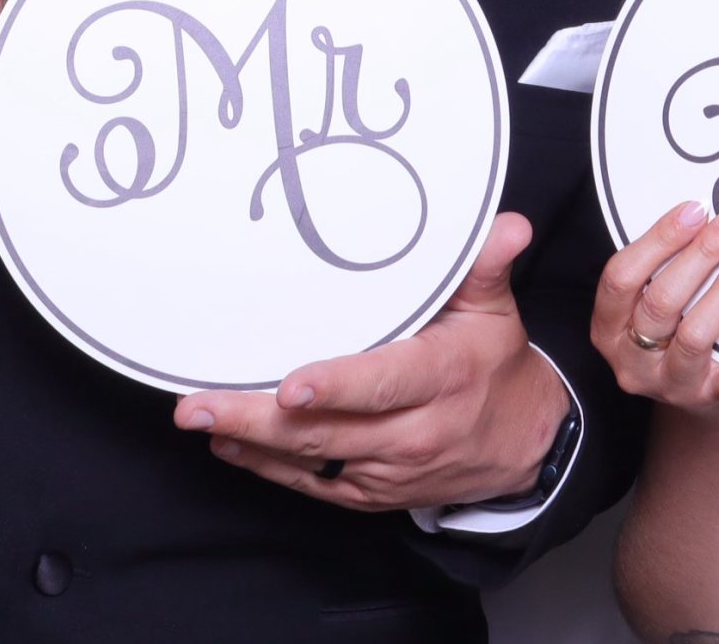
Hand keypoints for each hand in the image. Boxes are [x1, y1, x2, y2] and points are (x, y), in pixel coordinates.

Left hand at [173, 213, 570, 511]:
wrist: (521, 444)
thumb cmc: (493, 363)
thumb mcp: (495, 309)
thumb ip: (486, 264)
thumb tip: (508, 224)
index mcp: (441, 378)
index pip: (384, 385)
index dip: (337, 388)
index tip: (291, 387)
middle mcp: (414, 432)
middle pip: (328, 431)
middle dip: (257, 419)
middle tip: (197, 407)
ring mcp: (388, 469)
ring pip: (311, 459)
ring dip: (249, 442)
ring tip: (198, 420)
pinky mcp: (370, 493)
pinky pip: (312, 482)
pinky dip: (266, 466)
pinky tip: (228, 445)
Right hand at [591, 200, 718, 424]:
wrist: (707, 403)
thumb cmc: (677, 334)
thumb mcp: (651, 302)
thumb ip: (662, 267)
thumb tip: (702, 215)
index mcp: (608, 330)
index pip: (621, 278)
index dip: (658, 240)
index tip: (695, 209)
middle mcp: (633, 362)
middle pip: (662, 301)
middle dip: (702, 252)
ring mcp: (673, 386)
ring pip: (697, 334)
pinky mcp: (713, 401)